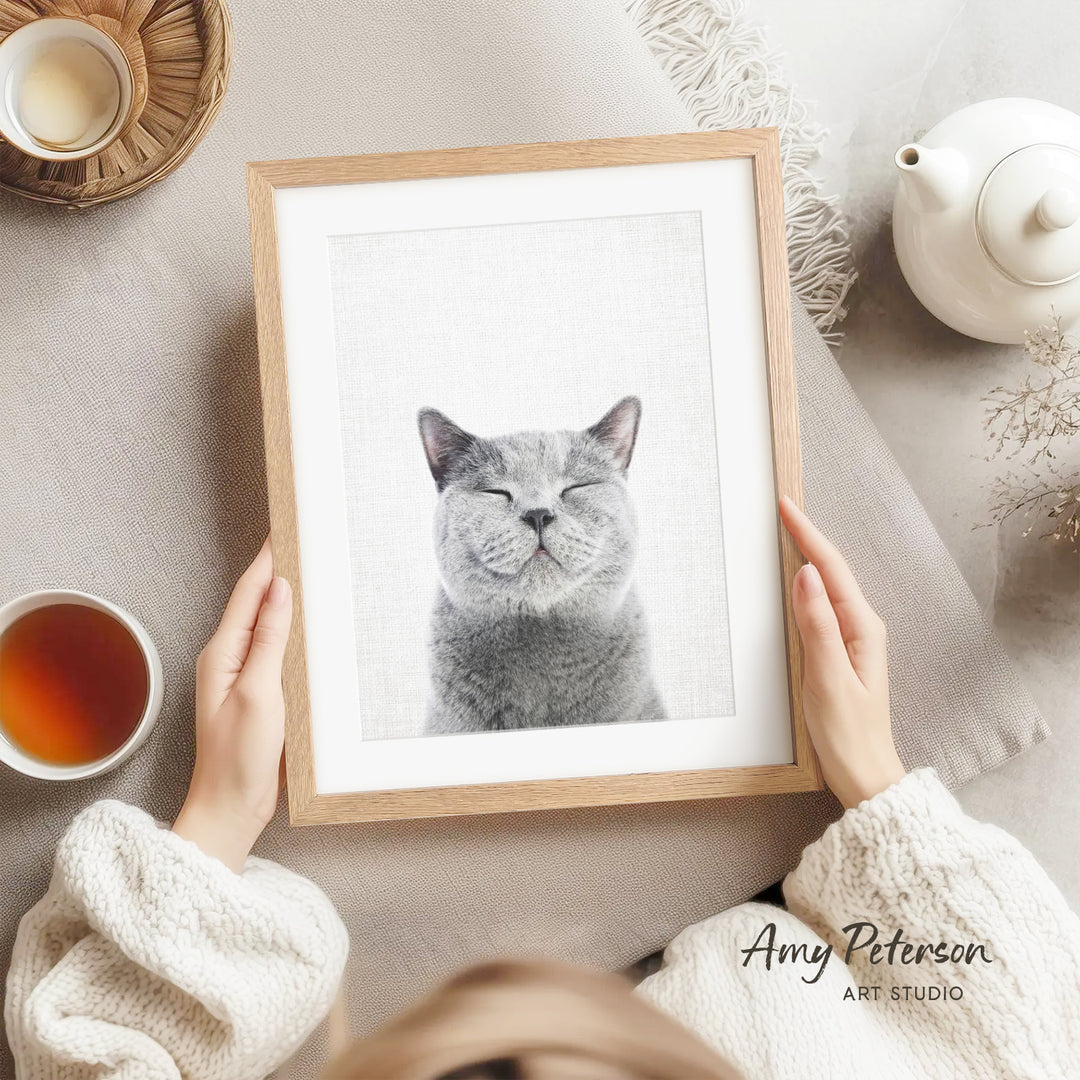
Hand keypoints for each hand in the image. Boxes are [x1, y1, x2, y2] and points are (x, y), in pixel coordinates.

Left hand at [172, 539, 292, 870]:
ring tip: (312, 570)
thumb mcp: (259, 693)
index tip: (287, 528)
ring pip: (268, 624)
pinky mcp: (260, 693)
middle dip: (279, 569)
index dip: (268, 558)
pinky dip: (293, 629)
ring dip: (287, 597)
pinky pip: (277, 649)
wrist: (232, 809)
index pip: (249, 592)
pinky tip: (311, 624)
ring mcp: (244, 676)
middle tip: (306, 539)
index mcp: (222, 653)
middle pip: (257, 602)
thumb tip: (279, 589)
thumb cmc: (239, 759)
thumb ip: (269, 639)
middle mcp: (229, 658)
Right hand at [779, 496, 904, 809]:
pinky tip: (797, 579)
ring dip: (809, 556)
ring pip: (828, 585)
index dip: (807, 535)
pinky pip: (823, 606)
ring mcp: (853, 639)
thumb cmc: (848, 735)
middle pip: (832, 569)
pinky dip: (808, 584)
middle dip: (808, 536)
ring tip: (788, 531)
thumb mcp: (828, 678)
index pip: (830, 569)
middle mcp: (861, 628)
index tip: (786, 506)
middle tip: (783, 508)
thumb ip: (817, 626)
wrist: (865, 775)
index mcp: (861, 628)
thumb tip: (807, 576)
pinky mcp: (842, 652)